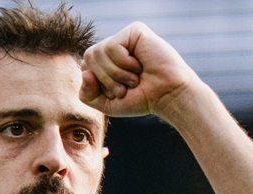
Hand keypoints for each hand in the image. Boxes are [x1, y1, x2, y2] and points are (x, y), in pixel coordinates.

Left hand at [80, 22, 199, 119]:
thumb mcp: (107, 104)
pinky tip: (139, 65)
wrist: (167, 96)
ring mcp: (123, 37)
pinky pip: (112, 46)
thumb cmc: (140, 99)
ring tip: (135, 77)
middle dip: (106, 79)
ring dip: (117, 73)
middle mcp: (112, 46)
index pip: (84, 67)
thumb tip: (85, 72)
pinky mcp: (134, 30)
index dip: (98, 85)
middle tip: (127, 86)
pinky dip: (124, 62)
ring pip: (99, 51)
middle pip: (89, 57)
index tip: (119, 93)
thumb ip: (87, 95)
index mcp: (105, 61)